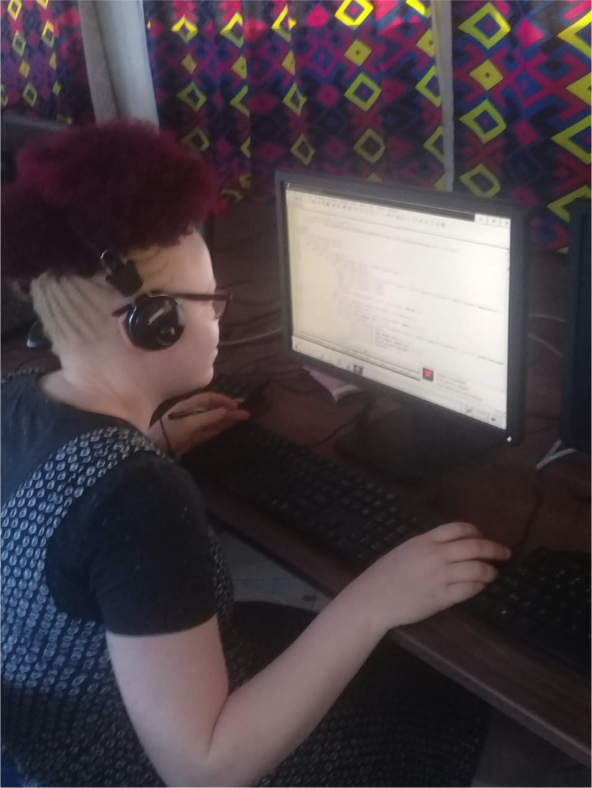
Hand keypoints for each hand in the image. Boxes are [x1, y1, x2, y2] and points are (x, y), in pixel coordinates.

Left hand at [149, 392, 248, 456]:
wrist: (157, 449)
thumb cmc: (172, 431)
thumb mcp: (191, 423)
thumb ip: (209, 417)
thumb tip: (226, 410)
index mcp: (190, 405)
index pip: (210, 398)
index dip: (223, 401)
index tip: (235, 406)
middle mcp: (193, 413)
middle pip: (214, 410)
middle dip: (230, 411)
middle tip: (246, 415)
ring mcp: (195, 425)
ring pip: (215, 421)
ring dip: (228, 420)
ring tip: (243, 420)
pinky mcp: (195, 437)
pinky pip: (211, 431)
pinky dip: (221, 429)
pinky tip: (230, 428)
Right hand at [345, 522, 510, 634]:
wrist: (373, 598)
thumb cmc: (384, 575)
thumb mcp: (405, 550)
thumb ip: (426, 547)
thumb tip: (449, 547)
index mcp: (424, 541)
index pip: (457, 528)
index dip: (475, 531)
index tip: (483, 535)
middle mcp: (436, 555)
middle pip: (474, 547)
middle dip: (494, 548)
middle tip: (505, 553)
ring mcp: (440, 576)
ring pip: (476, 569)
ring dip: (490, 570)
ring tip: (494, 573)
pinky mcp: (443, 597)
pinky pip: (469, 589)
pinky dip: (479, 586)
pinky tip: (481, 586)